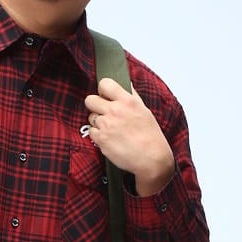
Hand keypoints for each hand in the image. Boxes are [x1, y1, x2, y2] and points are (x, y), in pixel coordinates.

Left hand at [85, 79, 174, 195]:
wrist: (151, 157)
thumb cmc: (150, 135)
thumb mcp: (144, 110)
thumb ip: (132, 96)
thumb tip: (126, 84)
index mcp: (127, 101)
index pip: (105, 84)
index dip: (102, 90)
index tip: (105, 95)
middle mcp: (115, 111)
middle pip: (90, 100)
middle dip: (95, 105)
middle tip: (103, 112)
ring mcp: (106, 125)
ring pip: (90, 117)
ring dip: (97, 121)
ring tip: (111, 128)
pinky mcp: (101, 139)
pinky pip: (91, 131)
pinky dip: (97, 134)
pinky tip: (109, 138)